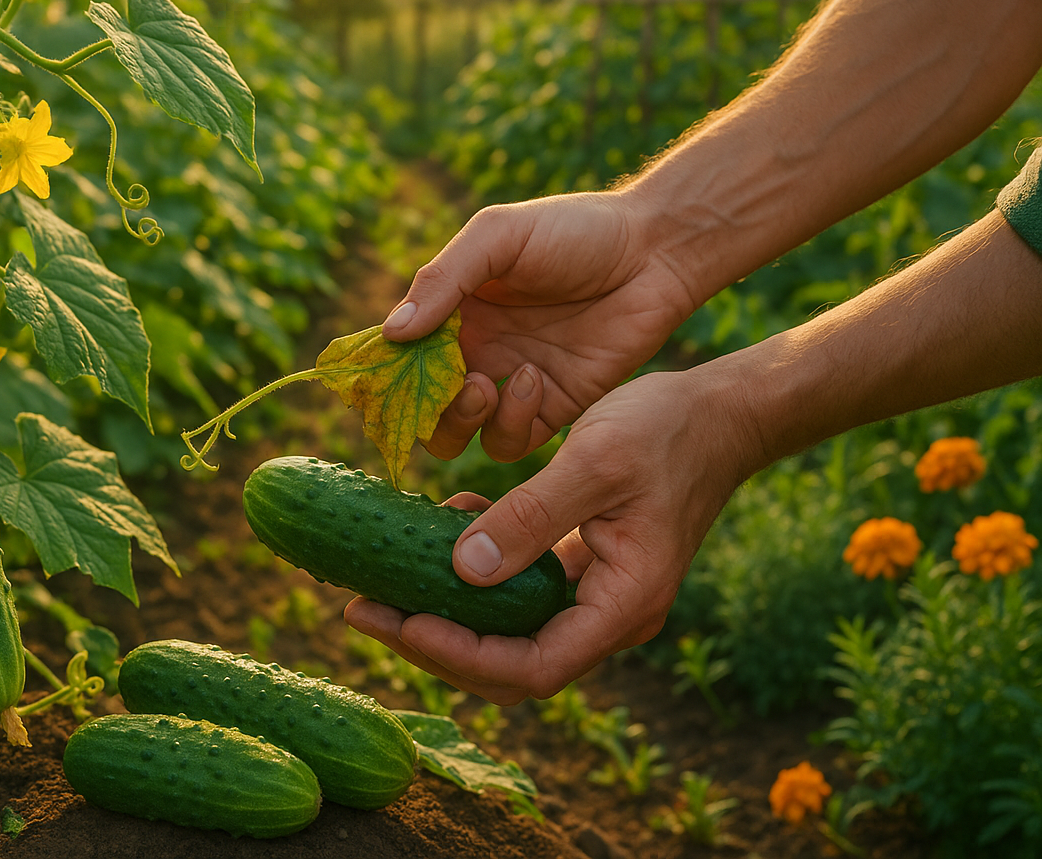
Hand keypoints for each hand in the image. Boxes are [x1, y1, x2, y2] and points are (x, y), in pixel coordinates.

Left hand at [344, 367, 760, 702]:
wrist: (720, 412)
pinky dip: (472, 567)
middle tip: (361, 609)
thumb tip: (463, 570)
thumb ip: (532, 516)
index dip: (462, 657)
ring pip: (505, 632)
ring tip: (378, 578)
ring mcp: (593, 594)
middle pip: (509, 665)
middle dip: (433, 643)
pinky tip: (444, 519)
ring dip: (443, 609)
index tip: (402, 622)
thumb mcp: (596, 461)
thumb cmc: (668, 430)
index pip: (534, 668)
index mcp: (623, 604)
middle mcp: (607, 615)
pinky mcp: (579, 567)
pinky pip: (516, 589)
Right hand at [384, 191, 698, 460]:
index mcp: (453, 309)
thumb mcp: (499, 237)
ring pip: (457, 435)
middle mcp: (475, 350)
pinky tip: (533, 379)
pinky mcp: (551, 408)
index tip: (377, 380)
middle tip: (449, 385)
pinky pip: (509, 441)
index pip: (397, 354)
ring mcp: (510, 383)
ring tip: (485, 385)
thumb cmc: (575, 229)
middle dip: (422, 408)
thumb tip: (393, 334)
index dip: (382, 372)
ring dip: (459, 420)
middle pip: (420, 405)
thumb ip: (444, 279)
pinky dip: (509, 422)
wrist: (655, 251)